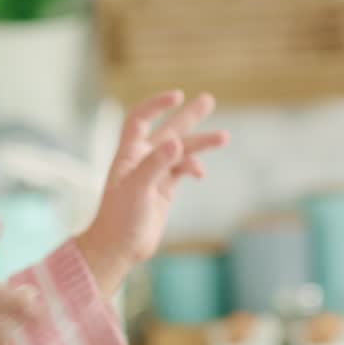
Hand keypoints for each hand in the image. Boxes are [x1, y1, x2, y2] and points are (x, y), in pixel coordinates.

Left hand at [75, 91, 228, 296]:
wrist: (119, 248)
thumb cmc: (119, 219)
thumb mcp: (136, 189)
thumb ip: (155, 164)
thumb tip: (176, 142)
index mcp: (128, 153)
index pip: (140, 119)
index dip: (156, 105)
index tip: (178, 96)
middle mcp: (142, 159)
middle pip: (168, 130)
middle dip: (188, 117)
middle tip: (208, 100)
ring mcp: (154, 173)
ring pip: (181, 151)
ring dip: (200, 143)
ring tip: (224, 136)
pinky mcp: (164, 188)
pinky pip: (183, 169)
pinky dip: (193, 167)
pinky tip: (200, 172)